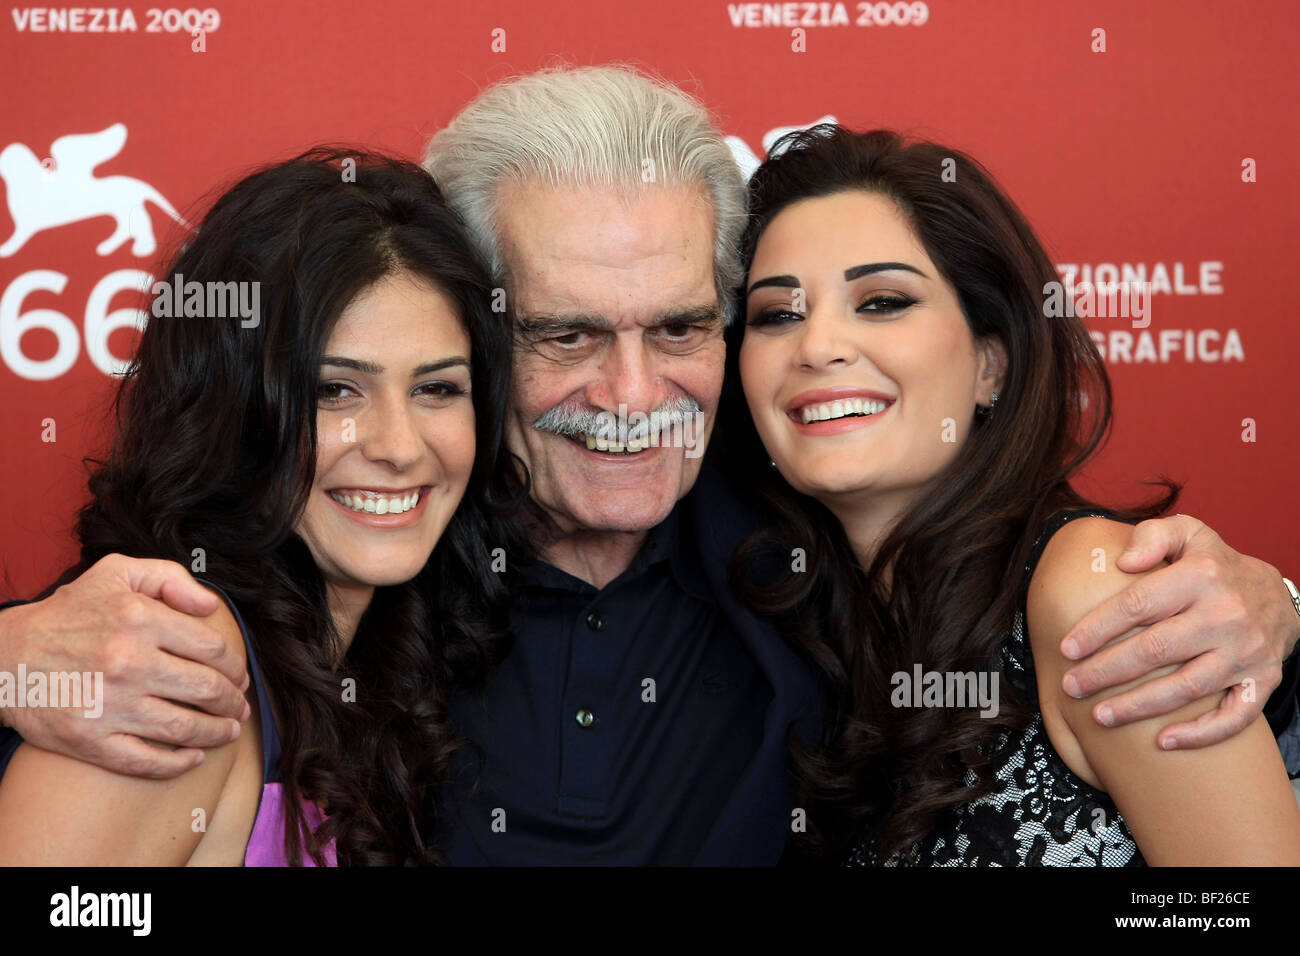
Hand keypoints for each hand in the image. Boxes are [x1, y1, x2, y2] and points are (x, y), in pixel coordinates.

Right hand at [0, 554, 249, 777]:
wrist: (5, 656)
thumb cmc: (68, 613)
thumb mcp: (116, 573)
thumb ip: (170, 578)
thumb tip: (211, 605)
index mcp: (139, 619)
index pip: (212, 648)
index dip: (235, 666)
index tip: (239, 676)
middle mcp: (127, 662)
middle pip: (206, 689)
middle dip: (233, 702)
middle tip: (239, 708)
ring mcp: (109, 704)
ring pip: (184, 727)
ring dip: (217, 733)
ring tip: (229, 732)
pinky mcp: (89, 740)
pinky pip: (146, 760)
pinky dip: (177, 763)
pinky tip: (193, 757)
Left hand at [1059, 514, 1298, 749]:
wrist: (1278, 596)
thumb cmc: (1215, 566)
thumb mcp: (1189, 533)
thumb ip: (1153, 536)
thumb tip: (1124, 561)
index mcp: (1200, 576)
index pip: (1137, 604)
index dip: (1097, 628)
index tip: (1066, 648)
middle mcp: (1226, 615)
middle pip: (1155, 650)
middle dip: (1106, 671)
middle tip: (1071, 687)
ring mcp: (1246, 652)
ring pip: (1187, 688)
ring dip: (1139, 706)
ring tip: (1099, 716)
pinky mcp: (1264, 681)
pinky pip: (1235, 717)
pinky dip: (1200, 733)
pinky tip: (1163, 742)